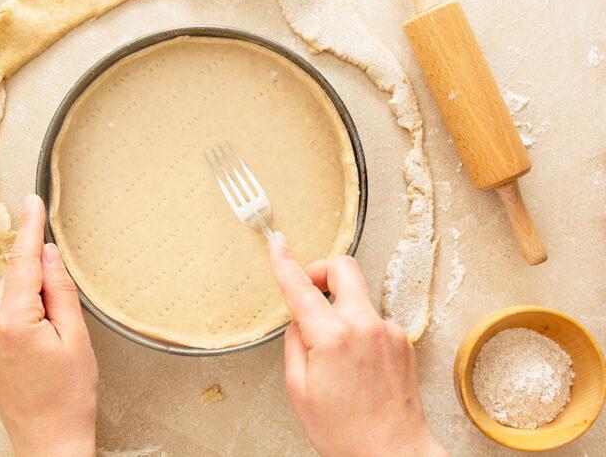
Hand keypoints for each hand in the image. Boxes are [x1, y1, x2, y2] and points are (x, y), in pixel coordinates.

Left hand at [0, 195, 97, 456]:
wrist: (49, 441)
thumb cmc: (68, 397)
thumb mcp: (75, 337)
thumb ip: (59, 290)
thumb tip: (48, 255)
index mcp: (12, 322)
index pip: (20, 262)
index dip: (29, 229)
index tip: (32, 202)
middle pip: (13, 278)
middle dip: (38, 277)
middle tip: (65, 312)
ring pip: (7, 295)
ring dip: (30, 297)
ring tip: (55, 334)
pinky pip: (0, 313)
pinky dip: (21, 311)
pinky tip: (41, 334)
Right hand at [268, 233, 445, 456]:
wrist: (392, 454)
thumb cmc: (346, 432)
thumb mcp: (299, 389)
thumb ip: (295, 343)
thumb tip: (299, 319)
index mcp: (333, 337)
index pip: (301, 288)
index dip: (284, 262)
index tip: (276, 244)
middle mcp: (365, 325)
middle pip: (344, 268)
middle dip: (321, 270)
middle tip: (309, 289)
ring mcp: (389, 331)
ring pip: (358, 297)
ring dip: (340, 308)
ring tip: (335, 352)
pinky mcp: (403, 340)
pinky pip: (372, 320)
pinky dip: (358, 329)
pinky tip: (356, 363)